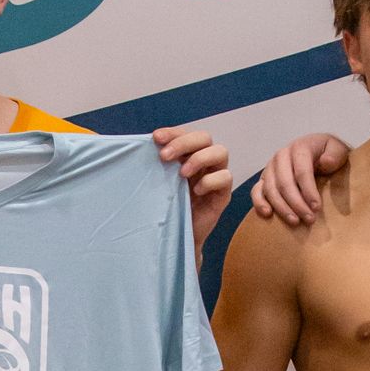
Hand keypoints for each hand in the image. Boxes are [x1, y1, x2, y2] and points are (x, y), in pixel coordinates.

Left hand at [152, 122, 231, 250]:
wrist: (175, 238)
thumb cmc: (165, 208)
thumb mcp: (158, 183)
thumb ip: (156, 165)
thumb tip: (143, 146)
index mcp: (188, 155)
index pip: (185, 133)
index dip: (173, 132)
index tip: (155, 138)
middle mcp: (204, 162)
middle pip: (204, 137)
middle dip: (184, 143)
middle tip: (164, 156)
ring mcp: (216, 176)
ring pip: (221, 151)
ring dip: (200, 158)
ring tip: (182, 174)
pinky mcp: (223, 194)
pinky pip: (226, 177)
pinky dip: (210, 180)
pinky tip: (196, 190)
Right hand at [250, 133, 349, 224]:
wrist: (317, 151)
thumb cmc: (328, 154)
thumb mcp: (338, 150)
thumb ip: (335, 154)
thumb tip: (326, 162)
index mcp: (299, 147)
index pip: (302, 171)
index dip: (309, 191)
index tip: (317, 208)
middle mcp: (281, 156)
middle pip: (285, 183)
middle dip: (297, 203)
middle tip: (309, 219)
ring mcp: (270, 167)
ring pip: (271, 189)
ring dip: (282, 208)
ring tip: (295, 222)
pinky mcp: (264, 179)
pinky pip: (256, 191)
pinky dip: (259, 203)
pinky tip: (268, 214)